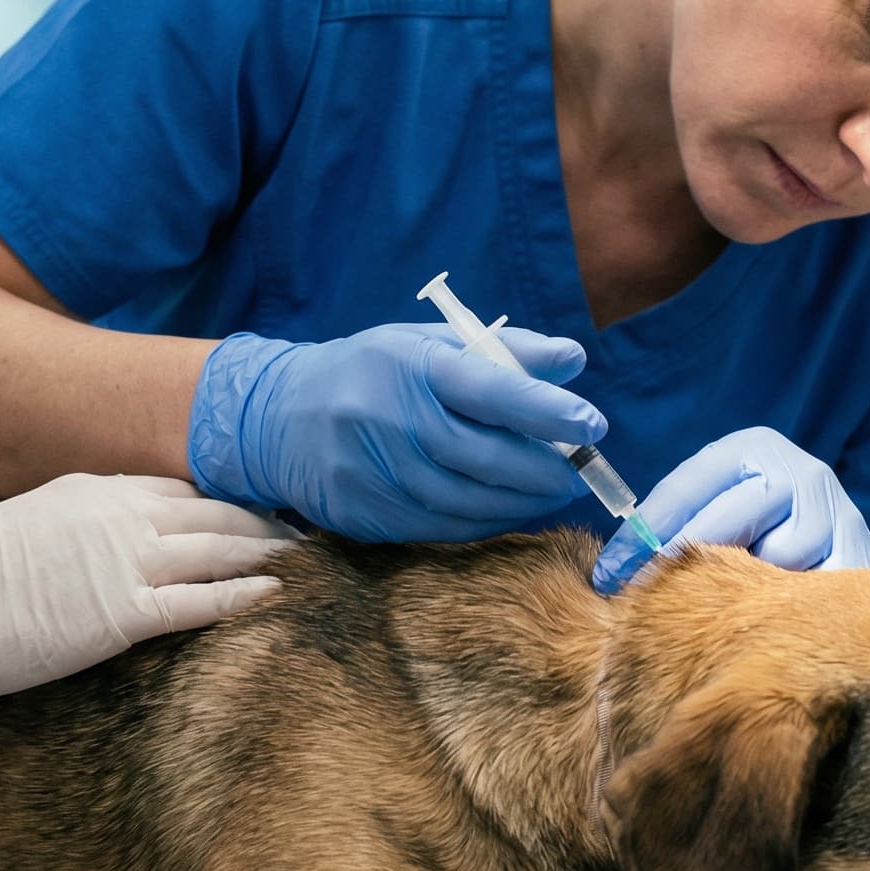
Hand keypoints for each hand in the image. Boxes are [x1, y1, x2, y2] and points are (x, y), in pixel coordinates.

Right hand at [0, 474, 283, 720]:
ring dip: (267, 548)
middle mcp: (114, 514)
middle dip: (263, 514)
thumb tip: (98, 544)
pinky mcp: (118, 614)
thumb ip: (72, 526)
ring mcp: (120, 562)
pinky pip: (199, 600)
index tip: (263, 499)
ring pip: (218, 546)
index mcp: (89, 489)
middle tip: (308, 520)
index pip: (179, 483)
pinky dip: (242, 593)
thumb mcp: (23, 529)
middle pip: (212, 507)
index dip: (226, 494)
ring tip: (308, 551)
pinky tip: (275, 591)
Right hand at [187, 324, 603, 542]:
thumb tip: (575, 360)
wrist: (277, 419)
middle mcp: (389, 420)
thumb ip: (506, 352)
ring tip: (552, 491)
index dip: (545, 410)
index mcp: (410, 366)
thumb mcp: (428, 344)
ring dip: (521, 502)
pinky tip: (508, 510)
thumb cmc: (372, 373)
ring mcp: (373, 472)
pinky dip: (485, 521)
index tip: (592, 424)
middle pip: (483, 456)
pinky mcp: (364, 514)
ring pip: (466, 500)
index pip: (488, 389)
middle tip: (580, 471)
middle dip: (544, 469)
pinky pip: (441, 526)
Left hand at [593, 427, 869, 593]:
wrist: (831, 534)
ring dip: (745, 591)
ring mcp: (837, 512)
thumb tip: (612, 575)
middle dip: (684, 567)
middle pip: (730, 522)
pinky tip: (767, 624)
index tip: (609, 574)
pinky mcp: (862, 554)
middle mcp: (798, 472)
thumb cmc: (753, 524)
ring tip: (725, 611)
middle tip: (647, 606)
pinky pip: (814, 590)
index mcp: (751, 450)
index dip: (642, 534)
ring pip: (776, 560)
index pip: (686, 489)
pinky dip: (786, 611)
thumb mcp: (714, 506)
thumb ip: (673, 526)